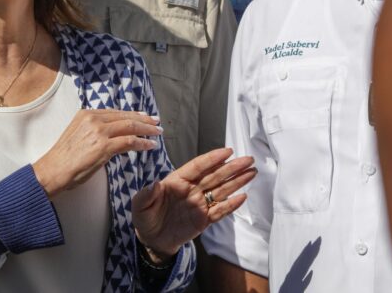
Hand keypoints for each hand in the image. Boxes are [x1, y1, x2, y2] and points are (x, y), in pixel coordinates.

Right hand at [33, 109, 162, 196]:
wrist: (53, 170)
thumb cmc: (64, 158)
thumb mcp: (79, 136)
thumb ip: (94, 131)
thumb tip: (112, 135)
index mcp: (86, 114)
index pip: (115, 112)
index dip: (132, 114)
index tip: (143, 116)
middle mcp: (93, 118)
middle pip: (125, 116)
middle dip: (144, 119)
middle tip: (156, 122)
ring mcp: (99, 131)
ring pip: (130, 126)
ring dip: (147, 130)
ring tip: (157, 133)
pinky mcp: (103, 146)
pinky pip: (129, 141)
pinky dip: (142, 143)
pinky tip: (150, 145)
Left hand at [132, 148, 255, 258]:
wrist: (152, 240)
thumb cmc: (145, 218)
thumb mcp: (140, 205)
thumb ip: (146, 195)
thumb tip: (154, 184)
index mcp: (177, 181)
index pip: (197, 167)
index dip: (212, 159)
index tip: (227, 151)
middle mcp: (191, 190)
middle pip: (215, 176)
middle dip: (232, 167)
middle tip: (248, 159)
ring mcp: (199, 204)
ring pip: (221, 190)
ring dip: (237, 181)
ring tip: (252, 172)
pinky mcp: (204, 219)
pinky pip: (220, 211)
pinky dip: (231, 205)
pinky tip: (243, 197)